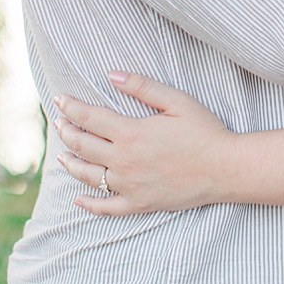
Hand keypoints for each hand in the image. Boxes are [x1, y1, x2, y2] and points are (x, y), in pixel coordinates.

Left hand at [53, 72, 236, 213]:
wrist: (225, 169)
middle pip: (84, 146)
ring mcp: (130, 185)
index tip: (59, 100)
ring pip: (89, 176)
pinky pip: (107, 208)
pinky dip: (89, 205)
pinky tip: (78, 200)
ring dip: (71, 164)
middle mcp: (124, 161)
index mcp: (131, 133)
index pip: (90, 118)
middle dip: (67, 132)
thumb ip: (142, 87)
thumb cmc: (204, 130)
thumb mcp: (177, 101)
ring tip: (62, 156)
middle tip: (58, 124)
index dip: (71, 108)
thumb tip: (111, 75)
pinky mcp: (140, 204)